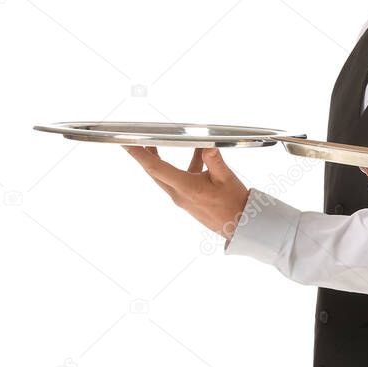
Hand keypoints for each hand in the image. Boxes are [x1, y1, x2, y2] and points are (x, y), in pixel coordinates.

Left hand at [122, 146, 249, 241]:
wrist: (239, 224)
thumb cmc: (233, 203)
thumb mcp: (226, 178)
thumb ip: (214, 160)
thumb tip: (206, 146)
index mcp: (186, 188)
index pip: (156, 169)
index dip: (140, 155)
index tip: (128, 145)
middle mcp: (180, 194)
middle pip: (156, 173)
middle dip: (146, 156)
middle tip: (139, 142)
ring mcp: (183, 198)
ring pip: (167, 176)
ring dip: (164, 161)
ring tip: (164, 144)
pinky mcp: (189, 200)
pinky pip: (180, 180)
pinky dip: (185, 167)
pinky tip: (199, 156)